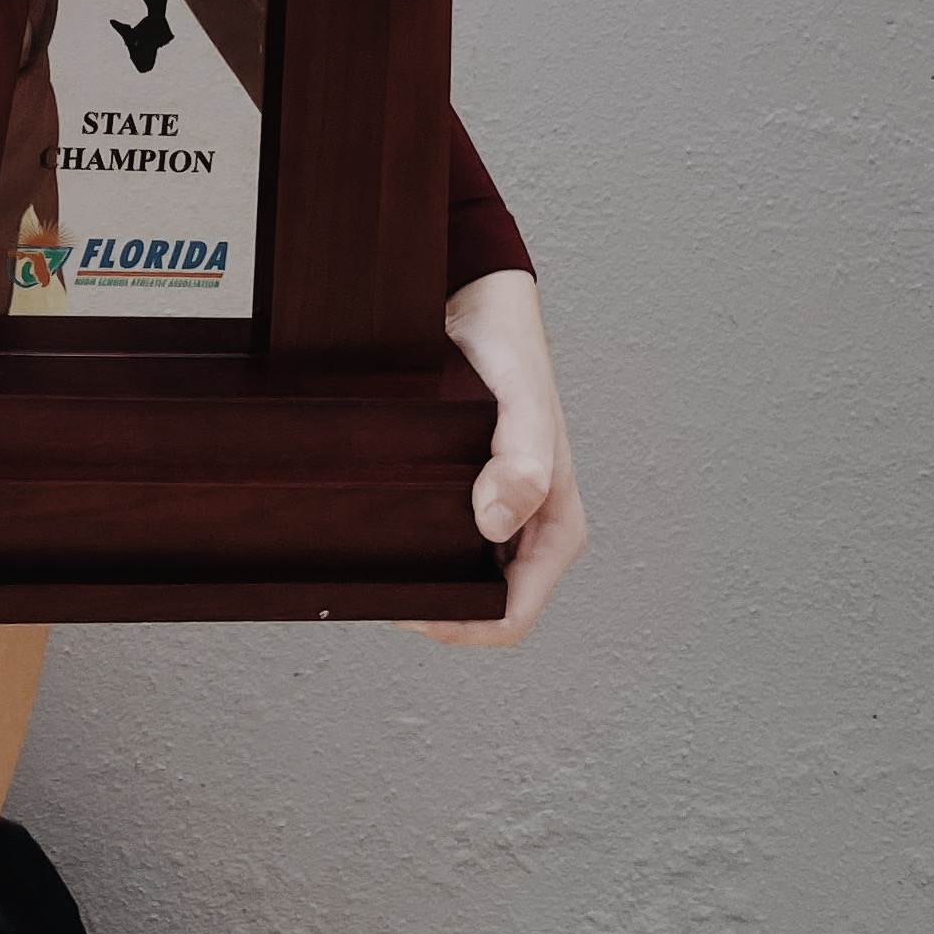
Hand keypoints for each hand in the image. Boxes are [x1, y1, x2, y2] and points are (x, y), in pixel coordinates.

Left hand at [411, 266, 585, 645]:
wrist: (479, 306)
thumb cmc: (510, 353)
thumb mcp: (520, 404)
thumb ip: (521, 462)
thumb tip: (495, 522)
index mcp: (555, 529)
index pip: (510, 617)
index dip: (460, 627)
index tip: (408, 609)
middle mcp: (529, 531)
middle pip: (482, 605)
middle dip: (435, 608)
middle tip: (381, 587)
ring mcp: (499, 516)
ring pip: (461, 577)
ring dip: (424, 578)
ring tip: (377, 562)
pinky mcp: (469, 496)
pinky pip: (445, 543)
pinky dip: (416, 547)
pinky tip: (383, 532)